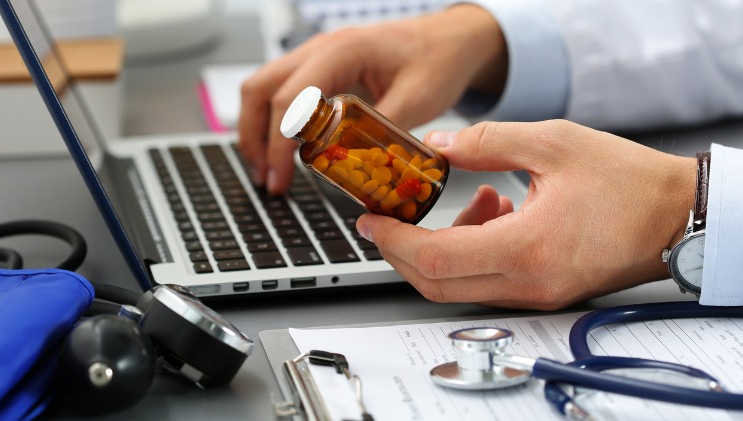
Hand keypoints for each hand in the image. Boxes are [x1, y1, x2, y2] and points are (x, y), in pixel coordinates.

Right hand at [238, 4, 506, 192]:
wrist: (451, 39)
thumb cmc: (438, 60)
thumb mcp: (416, 101)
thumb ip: (381, 133)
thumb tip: (353, 170)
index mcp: (342, 51)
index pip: (289, 99)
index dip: (277, 144)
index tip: (281, 178)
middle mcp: (320, 48)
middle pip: (259, 89)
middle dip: (254, 139)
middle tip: (267, 179)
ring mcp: (317, 55)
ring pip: (262, 87)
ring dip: (257, 129)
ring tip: (269, 170)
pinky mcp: (322, 68)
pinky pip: (282, 90)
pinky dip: (273, 120)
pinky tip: (285, 149)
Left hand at [356, 120, 696, 309]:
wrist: (676, 217)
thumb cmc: (629, 183)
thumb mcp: (553, 144)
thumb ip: (486, 142)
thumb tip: (439, 145)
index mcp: (526, 249)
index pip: (435, 259)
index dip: (394, 241)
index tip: (372, 220)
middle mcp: (528, 282)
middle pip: (436, 282)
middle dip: (402, 250)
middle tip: (390, 217)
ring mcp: (536, 293)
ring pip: (459, 284)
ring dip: (444, 245)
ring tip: (474, 199)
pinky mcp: (543, 290)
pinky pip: (488, 280)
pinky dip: (473, 249)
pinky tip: (494, 212)